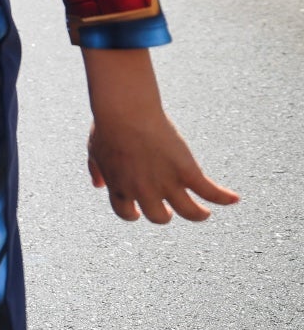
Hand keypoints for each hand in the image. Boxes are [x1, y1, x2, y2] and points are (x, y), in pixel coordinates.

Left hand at [87, 112, 239, 222]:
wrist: (124, 113)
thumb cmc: (108, 127)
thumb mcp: (95, 151)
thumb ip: (97, 170)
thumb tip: (98, 185)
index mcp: (120, 188)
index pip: (126, 213)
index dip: (134, 213)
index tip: (140, 212)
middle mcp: (143, 192)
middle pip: (158, 216)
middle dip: (165, 215)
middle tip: (172, 210)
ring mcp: (166, 183)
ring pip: (188, 212)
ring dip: (198, 214)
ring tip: (204, 213)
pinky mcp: (186, 171)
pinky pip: (209, 191)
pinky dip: (224, 197)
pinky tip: (234, 199)